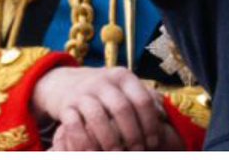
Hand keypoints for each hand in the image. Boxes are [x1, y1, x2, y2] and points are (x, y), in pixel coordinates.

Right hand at [32, 65, 179, 150]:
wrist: (67, 82)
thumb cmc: (105, 91)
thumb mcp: (124, 87)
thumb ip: (142, 98)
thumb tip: (163, 115)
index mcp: (124, 77)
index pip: (141, 99)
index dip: (149, 122)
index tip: (154, 142)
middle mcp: (105, 82)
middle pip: (122, 108)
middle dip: (132, 133)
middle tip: (138, 151)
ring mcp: (84, 93)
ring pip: (98, 118)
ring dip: (109, 140)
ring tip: (116, 155)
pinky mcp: (66, 107)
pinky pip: (74, 126)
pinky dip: (84, 143)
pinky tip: (92, 154)